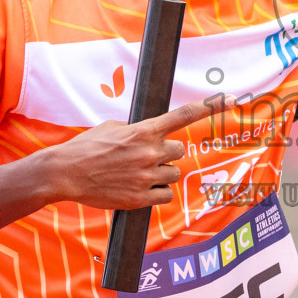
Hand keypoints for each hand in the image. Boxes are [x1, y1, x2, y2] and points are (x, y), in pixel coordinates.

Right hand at [44, 99, 215, 208]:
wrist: (65, 173)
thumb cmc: (86, 147)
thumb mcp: (112, 128)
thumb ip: (136, 130)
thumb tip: (150, 134)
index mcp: (143, 131)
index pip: (183, 115)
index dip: (211, 106)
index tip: (232, 99)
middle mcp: (150, 152)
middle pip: (179, 152)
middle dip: (166, 154)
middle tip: (146, 157)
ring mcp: (147, 176)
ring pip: (173, 174)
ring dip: (161, 174)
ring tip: (137, 175)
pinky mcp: (141, 198)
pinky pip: (165, 195)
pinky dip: (157, 193)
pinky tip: (141, 190)